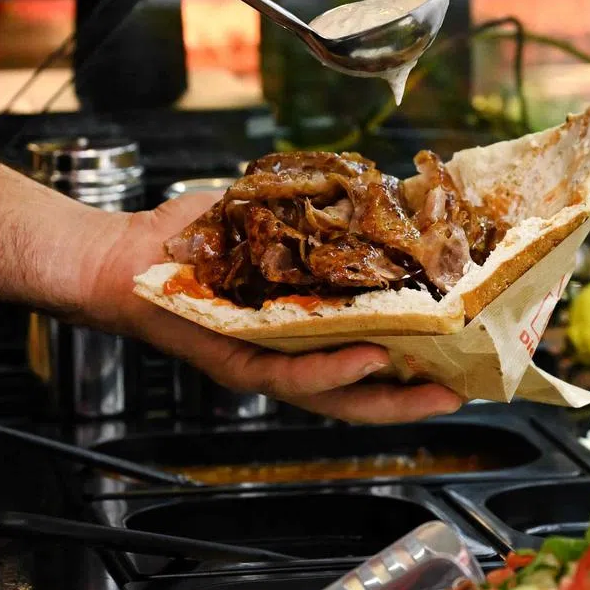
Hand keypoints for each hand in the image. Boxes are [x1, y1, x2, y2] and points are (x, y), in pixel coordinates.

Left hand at [81, 193, 464, 423]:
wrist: (123, 255)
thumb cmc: (192, 242)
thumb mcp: (269, 223)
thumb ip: (317, 218)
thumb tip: (373, 192)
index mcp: (301, 329)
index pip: (368, 354)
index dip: (415, 362)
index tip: (462, 352)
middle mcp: (287, 357)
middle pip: (362, 392)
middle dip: (416, 397)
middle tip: (467, 391)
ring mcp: (262, 364)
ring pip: (334, 397)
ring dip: (389, 395)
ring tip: (435, 389)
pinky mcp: (234, 363)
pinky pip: (288, 374)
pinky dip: (330, 371)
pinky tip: (368, 359)